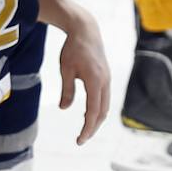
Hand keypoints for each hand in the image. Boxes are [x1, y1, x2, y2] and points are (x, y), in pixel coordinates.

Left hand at [38, 0, 109, 144]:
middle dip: (93, 127)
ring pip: (105, 106)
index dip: (87, 128)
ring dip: (96, 119)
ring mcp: (107, 79)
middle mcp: (105, 82)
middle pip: (102, 112)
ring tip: (84, 130)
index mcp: (95, 81)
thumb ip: (66, 90)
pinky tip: (87, 113)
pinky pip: (104, 98)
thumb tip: (64, 108)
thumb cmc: (72, 49)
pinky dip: (97, 109)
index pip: (93, 112)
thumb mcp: (65, 70)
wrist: (86, 30)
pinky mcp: (105, 77)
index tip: (79, 140)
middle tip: (81, 140)